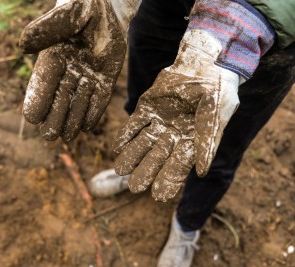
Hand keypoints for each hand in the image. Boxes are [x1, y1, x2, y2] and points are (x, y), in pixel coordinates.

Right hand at [20, 0, 127, 140]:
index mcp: (53, 57)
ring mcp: (86, 77)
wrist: (108, 9)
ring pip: (78, 102)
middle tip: (50, 136)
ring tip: (68, 137)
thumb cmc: (82, 7)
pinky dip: (93, 112)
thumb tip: (23, 45)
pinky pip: (99, 98)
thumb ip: (48, 28)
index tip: (31, 117)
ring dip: (72, 119)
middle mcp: (68, 71)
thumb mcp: (68, 15)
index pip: (42, 82)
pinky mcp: (104, 79)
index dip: (37, 99)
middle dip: (54, 116)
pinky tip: (87, 126)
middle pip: (59, 98)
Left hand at [113, 30, 240, 201]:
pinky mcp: (148, 108)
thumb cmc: (218, 93)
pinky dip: (127, 134)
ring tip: (120, 170)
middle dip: (145, 171)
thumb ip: (207, 144)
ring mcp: (159, 122)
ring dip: (132, 156)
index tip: (158, 196)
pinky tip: (118, 146)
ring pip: (143, 143)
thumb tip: (201, 173)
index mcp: (190, 142)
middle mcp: (173, 135)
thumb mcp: (216, 118)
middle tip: (133, 188)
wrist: (207, 65)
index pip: (177, 166)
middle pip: (156, 158)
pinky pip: (135, 123)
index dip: (168, 180)